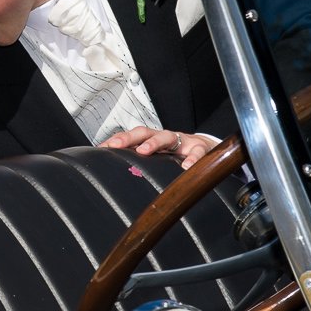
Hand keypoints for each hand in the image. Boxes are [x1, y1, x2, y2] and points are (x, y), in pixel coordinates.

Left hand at [100, 125, 215, 169]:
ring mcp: (182, 141)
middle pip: (144, 132)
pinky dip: (192, 159)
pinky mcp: (200, 148)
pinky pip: (197, 152)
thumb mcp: (159, 159)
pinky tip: (186, 168)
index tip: (101, 148)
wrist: (208, 150)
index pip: (131, 136)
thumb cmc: (177, 156)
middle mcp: (164, 137)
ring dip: (153, 142)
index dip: (117, 141)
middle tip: (116, 145)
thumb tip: (116, 179)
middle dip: (129, 137)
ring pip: (166, 136)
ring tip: (144, 150)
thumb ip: (141, 165)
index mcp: (152, 140)